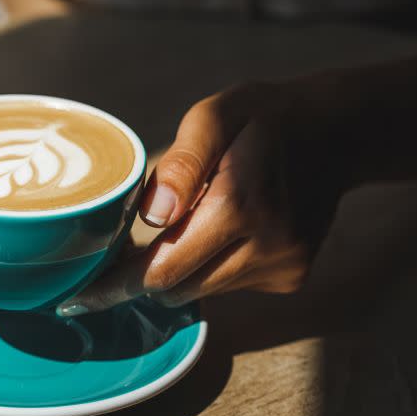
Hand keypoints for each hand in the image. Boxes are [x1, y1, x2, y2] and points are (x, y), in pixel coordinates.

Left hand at [59, 81, 345, 314]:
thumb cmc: (261, 118)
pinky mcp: (291, 276)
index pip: (163, 269)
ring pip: (202, 290)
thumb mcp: (214, 116)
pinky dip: (211, 266)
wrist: (337, 132)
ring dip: (180, 268)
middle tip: (121, 249)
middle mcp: (266, 245)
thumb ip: (181, 163)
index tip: (78, 298)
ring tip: (183, 224)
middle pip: (177, 288)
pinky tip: (221, 230)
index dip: (117, 285)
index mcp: (240, 204)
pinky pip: (229, 285)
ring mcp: (283, 265)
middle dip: (143, 274)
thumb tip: (152, 217)